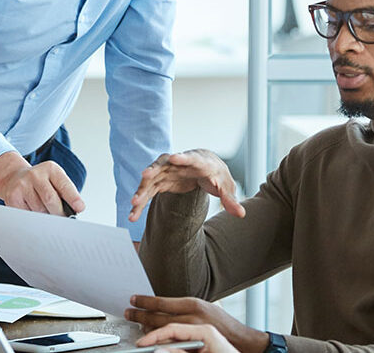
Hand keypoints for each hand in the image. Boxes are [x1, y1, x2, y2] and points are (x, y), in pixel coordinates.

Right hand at [0, 151, 84, 215]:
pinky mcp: (13, 196)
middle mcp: (35, 174)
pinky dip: (33, 217)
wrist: (14, 178)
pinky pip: (27, 214)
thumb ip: (65, 193)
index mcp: (51, 169)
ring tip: (44, 210)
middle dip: (59, 213)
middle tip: (62, 219)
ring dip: (45, 216)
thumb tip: (74, 211)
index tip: (80, 208)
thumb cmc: (41, 183)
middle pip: (50, 199)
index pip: (64, 185)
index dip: (73, 198)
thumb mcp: (54, 180)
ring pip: (38, 210)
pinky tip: (32, 209)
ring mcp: (22, 185)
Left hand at [126, 296, 267, 352]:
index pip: (162, 302)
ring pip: (160, 330)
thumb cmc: (222, 322)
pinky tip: (150, 335)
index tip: (134, 299)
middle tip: (128, 312)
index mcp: (192, 304)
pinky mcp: (191, 342)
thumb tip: (164, 305)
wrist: (239, 339)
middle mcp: (190, 317)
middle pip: (157, 316)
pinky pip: (168, 340)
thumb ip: (186, 306)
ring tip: (137, 323)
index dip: (145, 301)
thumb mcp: (205, 306)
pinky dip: (157, 337)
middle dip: (140, 314)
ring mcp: (190, 332)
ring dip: (146, 326)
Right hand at [128, 149, 244, 222]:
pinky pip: (148, 192)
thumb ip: (230, 199)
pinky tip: (132, 215)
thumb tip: (241, 214)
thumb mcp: (226, 186)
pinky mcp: (161, 181)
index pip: (191, 158)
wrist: (205, 168)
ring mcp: (167, 171)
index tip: (174, 157)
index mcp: (198, 161)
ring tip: (134, 203)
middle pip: (164, 165)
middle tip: (145, 175)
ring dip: (142, 190)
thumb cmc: (216, 174)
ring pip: (151, 179)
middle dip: (154, 170)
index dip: (182, 158)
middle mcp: (178, 163)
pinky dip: (140, 202)